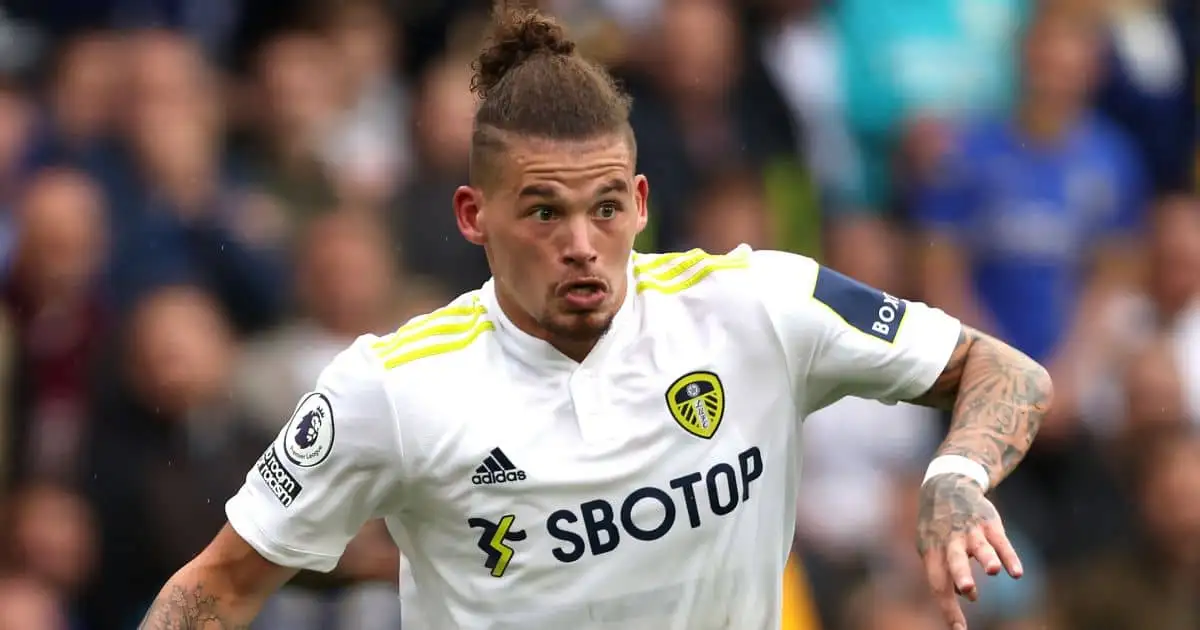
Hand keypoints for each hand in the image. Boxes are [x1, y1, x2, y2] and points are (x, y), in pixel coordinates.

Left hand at [916, 475, 1023, 629]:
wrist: (947, 484)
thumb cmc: (938, 527)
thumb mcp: (934, 547)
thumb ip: (946, 572)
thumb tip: (963, 596)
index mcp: (932, 551)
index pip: (937, 583)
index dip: (947, 607)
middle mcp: (950, 541)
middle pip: (954, 560)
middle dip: (961, 574)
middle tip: (968, 590)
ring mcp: (970, 531)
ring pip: (979, 547)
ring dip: (987, 558)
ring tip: (992, 571)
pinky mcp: (989, 523)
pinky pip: (1001, 541)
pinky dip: (1009, 556)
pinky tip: (1017, 573)